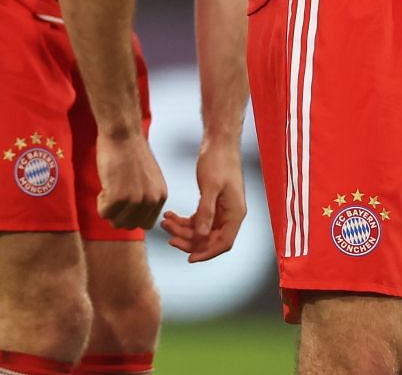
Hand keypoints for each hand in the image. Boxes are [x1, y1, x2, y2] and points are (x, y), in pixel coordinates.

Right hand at [95, 132, 168, 229]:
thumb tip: (135, 217)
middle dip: (118, 214)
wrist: (122, 132)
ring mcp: (135, 199)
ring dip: (109, 209)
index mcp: (160, 195)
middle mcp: (151, 200)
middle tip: (113, 194)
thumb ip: (146, 196)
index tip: (124, 201)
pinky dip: (100, 202)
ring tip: (109, 189)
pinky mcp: (118, 196)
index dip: (131, 215)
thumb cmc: (131, 150)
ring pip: (116, 222)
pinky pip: (104, 212)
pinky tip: (105, 185)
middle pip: (130, 225)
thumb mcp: (148, 177)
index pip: (146, 223)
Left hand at [161, 138, 247, 261]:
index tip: (188, 259)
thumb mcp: (209, 186)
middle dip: (189, 240)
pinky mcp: (212, 203)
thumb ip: (206, 211)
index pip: (223, 243)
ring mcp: (222, 210)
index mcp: (235, 214)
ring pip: (202, 230)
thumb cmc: (217, 161)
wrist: (218, 142)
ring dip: (183, 229)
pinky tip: (170, 216)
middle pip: (210, 239)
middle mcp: (230, 215)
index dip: (206, 253)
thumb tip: (201, 235)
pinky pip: (198, 219)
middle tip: (168, 237)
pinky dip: (184, 220)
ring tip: (165, 222)